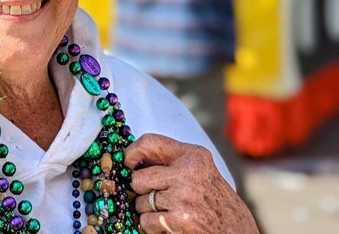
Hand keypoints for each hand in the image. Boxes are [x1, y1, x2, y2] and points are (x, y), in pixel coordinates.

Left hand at [124, 133, 258, 233]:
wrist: (238, 232)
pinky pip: (146, 221)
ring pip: (141, 201)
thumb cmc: (214, 200)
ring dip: (148, 209)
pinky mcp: (180, 221)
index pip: (150, 142)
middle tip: (154, 195)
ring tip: (167, 211)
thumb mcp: (200, 170)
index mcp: (193, 155)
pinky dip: (152, 225)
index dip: (132, 151)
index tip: (127, 162)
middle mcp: (188, 173)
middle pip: (139, 177)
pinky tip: (168, 224)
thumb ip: (172, 161)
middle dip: (141, 189)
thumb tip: (133, 158)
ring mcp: (183, 198)